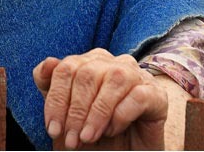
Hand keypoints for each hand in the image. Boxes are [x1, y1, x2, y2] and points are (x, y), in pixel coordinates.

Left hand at [33, 48, 167, 149]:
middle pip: (87, 74)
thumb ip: (50, 85)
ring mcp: (137, 75)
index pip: (66, 69)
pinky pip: (137, 97)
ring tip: (88, 137)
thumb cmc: (94, 129)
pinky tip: (112, 130)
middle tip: (71, 140)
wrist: (126, 150)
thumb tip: (47, 63)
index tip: (53, 129)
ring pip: (114, 80)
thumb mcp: (65, 111)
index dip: (56, 100)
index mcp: (90, 61)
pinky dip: (120, 116)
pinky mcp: (156, 94)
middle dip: (75, 111)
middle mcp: (113, 62)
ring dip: (96, 114)